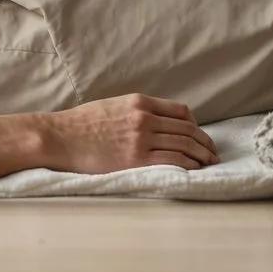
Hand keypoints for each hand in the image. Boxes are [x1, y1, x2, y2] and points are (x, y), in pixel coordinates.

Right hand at [40, 94, 219, 173]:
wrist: (59, 137)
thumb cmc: (79, 124)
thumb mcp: (111, 106)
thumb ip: (133, 111)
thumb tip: (152, 123)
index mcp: (138, 102)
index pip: (180, 110)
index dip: (195, 124)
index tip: (198, 135)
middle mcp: (144, 117)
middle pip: (187, 128)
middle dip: (205, 141)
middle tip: (213, 152)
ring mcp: (142, 138)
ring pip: (185, 144)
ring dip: (202, 155)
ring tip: (210, 163)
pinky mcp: (137, 158)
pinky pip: (173, 160)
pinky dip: (189, 165)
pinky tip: (194, 170)